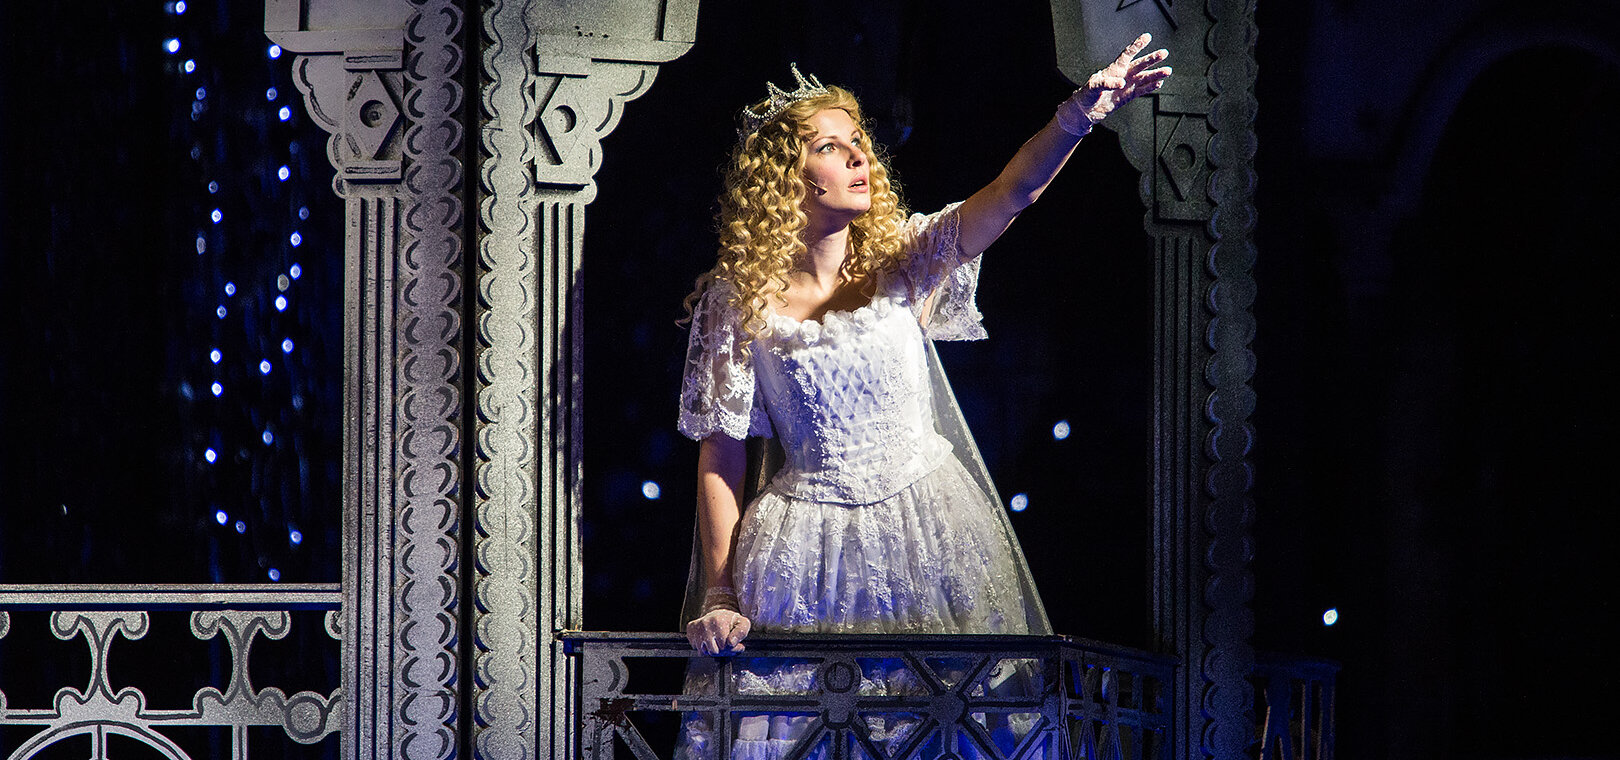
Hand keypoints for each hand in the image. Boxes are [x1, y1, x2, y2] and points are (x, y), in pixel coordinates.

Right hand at [686, 608, 751, 655]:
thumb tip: (731, 643)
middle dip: (721, 650)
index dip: (732, 648)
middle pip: (713, 651)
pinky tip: (708, 640)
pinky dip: (702, 647)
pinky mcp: (690, 630)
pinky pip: (696, 648)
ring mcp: (696, 628)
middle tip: (725, 643)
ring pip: (704, 652)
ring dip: (711, 649)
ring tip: (716, 641)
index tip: (733, 644)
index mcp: (718, 621)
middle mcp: (705, 624)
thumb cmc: (731, 621)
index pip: (725, 647)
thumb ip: (740, 633)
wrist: (718, 614)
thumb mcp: (742, 624)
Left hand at [1057, 33, 1171, 133]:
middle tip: (1164, 53)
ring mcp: (1127, 85)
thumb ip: (1107, 83)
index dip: (1137, 45)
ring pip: (1144, 78)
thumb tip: (1122, 83)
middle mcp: (1123, 75)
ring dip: (1155, 74)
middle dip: (1152, 59)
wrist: (1085, 111)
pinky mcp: (1128, 96)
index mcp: (1114, 69)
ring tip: (1167, 71)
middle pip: (1140, 65)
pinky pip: (1142, 90)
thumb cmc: (1086, 95)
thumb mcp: (1093, 87)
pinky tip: (1159, 83)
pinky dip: (1150, 87)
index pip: (1127, 54)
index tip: (1147, 37)